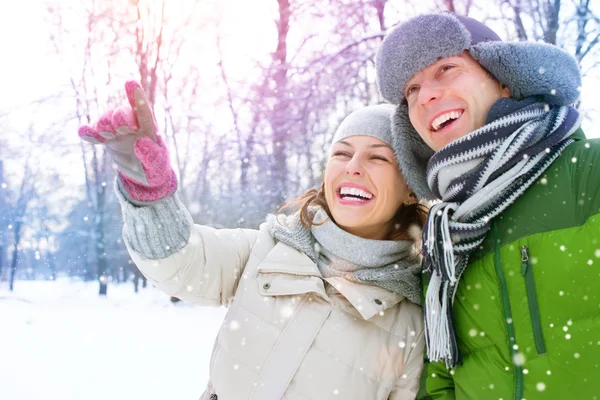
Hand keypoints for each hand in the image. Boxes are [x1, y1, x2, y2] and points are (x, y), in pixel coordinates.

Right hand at [78, 81, 176, 202]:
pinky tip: (83, 132)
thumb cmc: (155, 168)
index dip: (137, 98)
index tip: (131, 82)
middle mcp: (133, 127)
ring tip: (105, 134)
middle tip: (120, 128)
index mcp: (150, 130)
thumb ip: (151, 154)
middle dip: (119, 117)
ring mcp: (118, 132)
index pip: (144, 112)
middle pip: (123, 115)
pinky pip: (95, 134)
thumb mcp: (158, 165)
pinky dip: (89, 133)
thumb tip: (140, 141)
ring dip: (104, 124)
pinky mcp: (107, 141)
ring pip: (107, 121)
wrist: (144, 176)